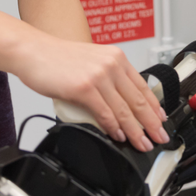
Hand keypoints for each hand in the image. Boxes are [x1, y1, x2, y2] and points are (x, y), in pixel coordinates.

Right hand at [17, 36, 168, 152]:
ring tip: (142, 143)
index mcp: (116, 58)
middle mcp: (111, 65)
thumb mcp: (92, 62)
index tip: (161, 120)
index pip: (143, 86)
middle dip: (151, 123)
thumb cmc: (57, 59)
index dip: (154, 106)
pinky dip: (114, 128)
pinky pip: (105, 113)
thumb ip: (108, 79)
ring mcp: (99, 76)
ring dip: (135, 131)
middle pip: (138, 100)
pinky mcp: (84, 88)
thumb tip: (119, 104)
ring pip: (124, 110)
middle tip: (159, 137)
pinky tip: (119, 136)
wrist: (34, 51)